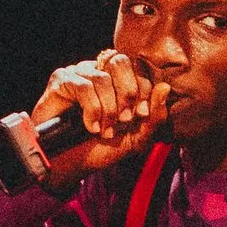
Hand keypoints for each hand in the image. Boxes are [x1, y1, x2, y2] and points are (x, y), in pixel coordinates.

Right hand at [28, 49, 167, 182]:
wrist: (70, 163)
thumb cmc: (101, 149)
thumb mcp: (136, 138)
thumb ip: (155, 116)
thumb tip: (165, 87)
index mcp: (118, 80)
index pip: (138, 67)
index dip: (143, 89)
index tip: (141, 115)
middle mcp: (99, 70)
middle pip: (120, 62)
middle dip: (127, 94)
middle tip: (123, 120)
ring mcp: (79, 73)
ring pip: (102, 79)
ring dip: (108, 110)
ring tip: (104, 131)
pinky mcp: (61, 81)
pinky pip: (83, 86)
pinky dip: (92, 110)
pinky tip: (90, 127)